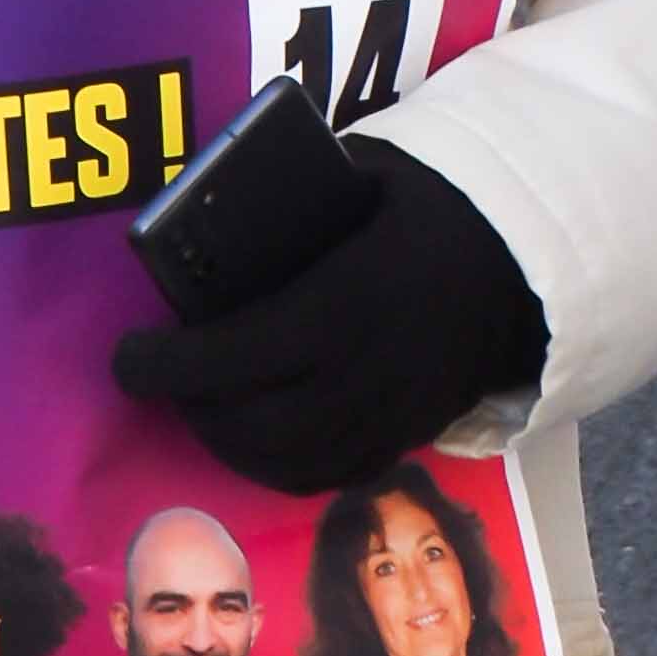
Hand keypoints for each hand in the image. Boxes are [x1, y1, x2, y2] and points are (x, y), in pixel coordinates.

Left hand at [112, 145, 545, 494]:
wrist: (528, 263)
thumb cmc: (433, 209)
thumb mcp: (361, 180)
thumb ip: (291, 203)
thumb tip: (210, 216)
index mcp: (345, 304)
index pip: (233, 354)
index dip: (167, 366)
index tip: (128, 358)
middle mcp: (367, 372)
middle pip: (255, 424)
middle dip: (195, 411)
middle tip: (166, 382)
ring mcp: (392, 414)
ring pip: (290, 462)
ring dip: (232, 446)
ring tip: (205, 410)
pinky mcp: (410, 436)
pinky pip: (333, 475)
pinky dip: (285, 467)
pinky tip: (260, 439)